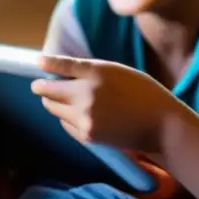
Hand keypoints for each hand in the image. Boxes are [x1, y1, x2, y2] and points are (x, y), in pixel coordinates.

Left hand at [31, 55, 183, 152]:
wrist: (160, 125)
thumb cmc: (141, 92)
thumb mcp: (117, 70)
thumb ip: (88, 69)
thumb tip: (59, 71)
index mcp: (96, 73)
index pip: (62, 65)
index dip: (47, 64)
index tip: (38, 62)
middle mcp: (86, 94)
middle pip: (47, 91)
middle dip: (44, 88)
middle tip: (44, 86)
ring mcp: (85, 117)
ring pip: (53, 108)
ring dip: (55, 102)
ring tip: (67, 99)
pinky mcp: (87, 135)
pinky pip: (65, 124)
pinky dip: (67, 118)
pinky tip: (80, 114)